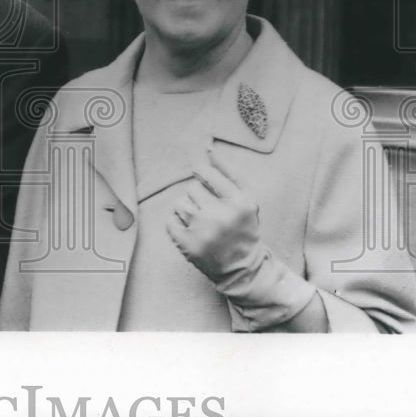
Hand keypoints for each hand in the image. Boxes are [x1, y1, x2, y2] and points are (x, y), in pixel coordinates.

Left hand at [165, 150, 261, 281]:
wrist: (243, 268)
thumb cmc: (242, 227)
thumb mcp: (246, 199)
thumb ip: (228, 172)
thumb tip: (207, 148)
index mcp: (240, 203)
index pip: (207, 173)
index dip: (201, 174)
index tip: (201, 177)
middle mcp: (222, 217)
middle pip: (192, 188)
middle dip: (199, 197)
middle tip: (210, 212)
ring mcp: (203, 232)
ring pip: (180, 204)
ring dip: (187, 210)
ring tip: (202, 223)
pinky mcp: (188, 246)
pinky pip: (170, 221)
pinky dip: (177, 224)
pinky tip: (192, 232)